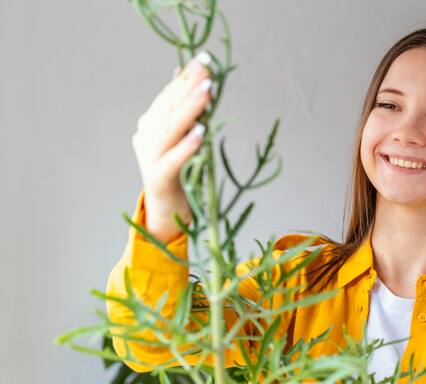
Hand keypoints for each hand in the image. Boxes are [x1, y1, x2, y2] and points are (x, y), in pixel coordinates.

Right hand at [132, 52, 212, 241]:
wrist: (167, 213)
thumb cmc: (181, 173)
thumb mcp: (185, 137)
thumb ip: (187, 111)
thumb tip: (192, 78)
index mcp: (151, 124)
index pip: (169, 94)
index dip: (185, 77)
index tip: (204, 58)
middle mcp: (146, 137)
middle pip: (168, 107)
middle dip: (188, 85)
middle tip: (208, 67)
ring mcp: (150, 157)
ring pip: (170, 128)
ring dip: (190, 108)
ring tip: (208, 91)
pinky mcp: (158, 179)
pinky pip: (172, 160)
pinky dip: (187, 145)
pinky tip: (202, 132)